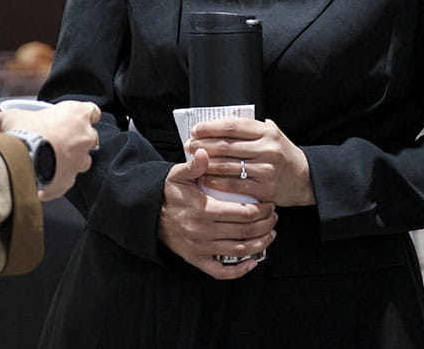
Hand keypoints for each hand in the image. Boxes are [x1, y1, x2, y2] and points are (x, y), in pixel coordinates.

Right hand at [0, 100, 100, 200]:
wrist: (24, 160)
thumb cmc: (25, 133)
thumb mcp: (11, 118)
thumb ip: (1, 118)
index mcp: (77, 115)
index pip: (92, 111)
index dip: (82, 116)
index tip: (72, 120)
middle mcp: (85, 137)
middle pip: (88, 137)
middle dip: (76, 140)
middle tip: (56, 142)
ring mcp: (80, 160)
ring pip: (81, 160)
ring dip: (69, 161)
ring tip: (49, 162)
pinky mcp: (70, 180)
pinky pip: (66, 180)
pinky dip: (56, 181)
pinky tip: (41, 181)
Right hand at [158, 149, 277, 279]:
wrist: (148, 214)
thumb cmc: (168, 193)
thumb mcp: (177, 174)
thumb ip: (194, 165)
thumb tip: (204, 151)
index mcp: (202, 210)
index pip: (243, 212)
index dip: (262, 209)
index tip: (270, 203)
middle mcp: (202, 232)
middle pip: (245, 232)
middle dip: (265, 225)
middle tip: (274, 216)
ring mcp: (199, 248)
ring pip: (238, 251)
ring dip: (259, 244)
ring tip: (270, 234)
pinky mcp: (195, 260)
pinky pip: (220, 271)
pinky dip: (238, 271)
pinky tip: (251, 263)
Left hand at [188, 117, 315, 206]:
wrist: (305, 178)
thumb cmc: (283, 154)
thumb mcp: (273, 134)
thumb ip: (252, 128)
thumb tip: (220, 123)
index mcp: (267, 132)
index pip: (233, 126)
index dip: (211, 128)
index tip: (196, 130)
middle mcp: (267, 149)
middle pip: (226, 146)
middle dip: (203, 145)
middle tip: (189, 145)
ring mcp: (266, 169)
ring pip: (228, 166)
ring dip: (207, 164)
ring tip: (194, 161)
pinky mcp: (264, 188)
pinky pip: (234, 185)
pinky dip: (217, 181)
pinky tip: (205, 178)